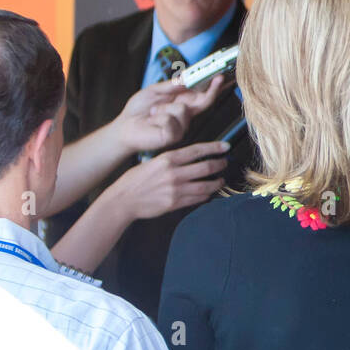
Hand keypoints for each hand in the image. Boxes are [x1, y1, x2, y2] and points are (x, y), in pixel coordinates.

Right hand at [114, 141, 230, 219]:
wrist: (123, 200)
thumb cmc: (135, 180)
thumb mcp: (151, 162)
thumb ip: (170, 160)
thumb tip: (189, 159)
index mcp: (167, 159)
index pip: (197, 150)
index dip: (214, 148)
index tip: (225, 147)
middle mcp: (174, 173)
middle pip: (205, 167)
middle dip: (220, 164)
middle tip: (225, 163)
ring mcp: (175, 189)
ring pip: (205, 185)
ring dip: (216, 182)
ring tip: (221, 180)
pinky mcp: (175, 203)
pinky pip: (197, 198)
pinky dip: (206, 195)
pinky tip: (209, 193)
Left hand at [115, 75, 225, 154]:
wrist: (124, 127)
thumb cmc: (138, 111)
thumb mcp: (154, 91)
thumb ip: (171, 85)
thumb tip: (186, 78)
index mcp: (182, 104)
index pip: (202, 95)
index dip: (212, 87)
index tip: (220, 76)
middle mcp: (185, 116)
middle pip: (204, 102)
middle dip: (211, 89)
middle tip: (217, 78)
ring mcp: (181, 127)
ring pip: (182, 109)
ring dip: (163, 108)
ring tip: (154, 112)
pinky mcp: (173, 135)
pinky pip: (170, 119)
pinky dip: (158, 117)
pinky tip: (153, 121)